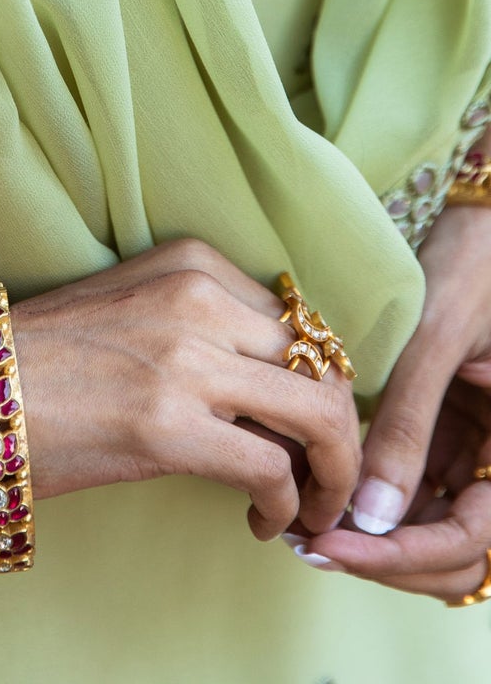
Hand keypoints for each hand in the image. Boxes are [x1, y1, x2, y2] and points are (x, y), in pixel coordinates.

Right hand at [0, 238, 360, 543]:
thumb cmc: (33, 358)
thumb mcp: (131, 309)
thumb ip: (201, 328)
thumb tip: (271, 390)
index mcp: (193, 262)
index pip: (302, 323)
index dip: (317, 384)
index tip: (308, 429)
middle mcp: (200, 298)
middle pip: (323, 366)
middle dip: (340, 433)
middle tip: (326, 477)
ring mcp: (187, 358)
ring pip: (319, 415)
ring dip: (331, 473)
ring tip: (309, 507)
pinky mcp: (170, 425)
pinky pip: (274, 468)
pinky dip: (285, 503)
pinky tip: (259, 520)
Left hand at [306, 205, 490, 598]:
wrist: (487, 220)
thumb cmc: (476, 264)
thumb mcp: (438, 340)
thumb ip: (408, 425)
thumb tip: (370, 518)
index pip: (469, 542)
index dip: (402, 556)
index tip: (335, 546)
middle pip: (453, 552)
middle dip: (384, 557)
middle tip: (309, 543)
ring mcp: (479, 452)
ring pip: (431, 526)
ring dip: (376, 536)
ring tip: (305, 518)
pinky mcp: (453, 433)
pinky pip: (417, 485)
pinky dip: (374, 496)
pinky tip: (321, 481)